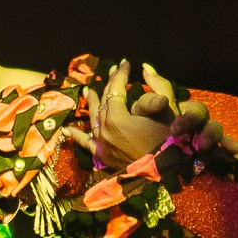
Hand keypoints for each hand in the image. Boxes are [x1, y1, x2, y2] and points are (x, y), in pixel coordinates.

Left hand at [81, 60, 210, 170]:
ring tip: (86, 90)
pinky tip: (67, 130)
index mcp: (117, 117)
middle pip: (104, 102)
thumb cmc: (170, 141)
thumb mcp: (168, 110)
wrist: (165, 174)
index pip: (116, 89)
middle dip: (109, 85)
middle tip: (112, 71)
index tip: (126, 63)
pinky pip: (86, 144)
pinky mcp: (104, 156)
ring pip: (93, 119)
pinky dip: (76, 136)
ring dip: (91, 103)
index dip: (121, 75)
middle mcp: (105, 129)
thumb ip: (157, 87)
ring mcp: (102, 143)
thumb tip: (145, 69)